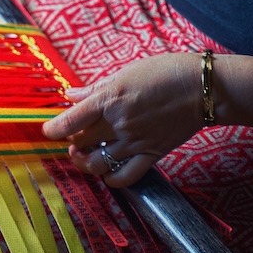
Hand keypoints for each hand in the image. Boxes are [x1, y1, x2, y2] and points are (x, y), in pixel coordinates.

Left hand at [41, 53, 203, 186]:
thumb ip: (96, 88)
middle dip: (72, 140)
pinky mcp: (152, 154)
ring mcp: (135, 141)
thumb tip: (71, 95)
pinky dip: (111, 179)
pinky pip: (125, 177)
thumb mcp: (126, 72)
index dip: (54, 129)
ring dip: (85, 162)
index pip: (70, 120)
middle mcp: (119, 122)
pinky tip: (106, 172)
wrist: (203, 88)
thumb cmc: (165, 72)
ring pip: (97, 163)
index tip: (49, 131)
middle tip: (74, 136)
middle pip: (81, 141)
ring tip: (84, 154)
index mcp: (110, 98)